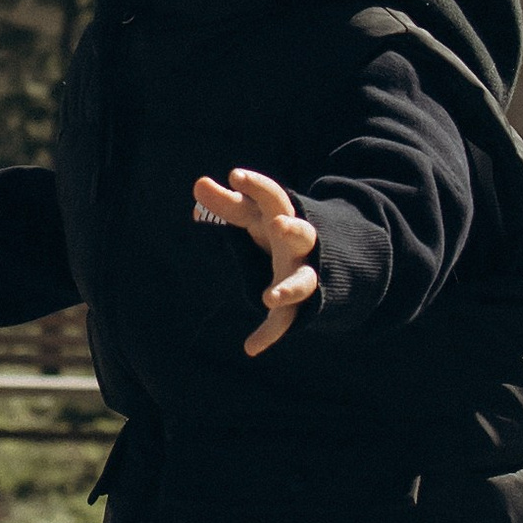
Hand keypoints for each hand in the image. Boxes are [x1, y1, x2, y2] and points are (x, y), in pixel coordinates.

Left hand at [193, 167, 319, 356]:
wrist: (325, 256)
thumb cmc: (274, 229)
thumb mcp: (253, 215)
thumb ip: (227, 203)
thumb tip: (197, 183)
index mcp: (285, 217)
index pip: (273, 197)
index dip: (256, 186)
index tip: (235, 175)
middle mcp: (299, 245)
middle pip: (303, 234)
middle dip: (293, 230)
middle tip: (280, 225)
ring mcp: (303, 273)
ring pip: (304, 281)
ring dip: (290, 288)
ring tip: (270, 298)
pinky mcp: (299, 303)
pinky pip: (287, 320)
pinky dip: (270, 334)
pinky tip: (252, 347)